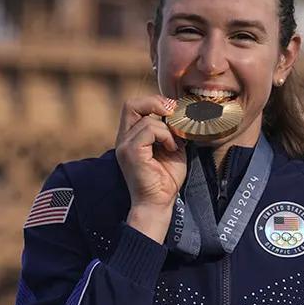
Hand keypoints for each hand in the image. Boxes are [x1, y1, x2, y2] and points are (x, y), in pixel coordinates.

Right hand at [114, 95, 186, 241]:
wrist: (159, 202)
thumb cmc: (165, 178)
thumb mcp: (171, 147)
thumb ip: (170, 130)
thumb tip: (179, 113)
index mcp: (130, 136)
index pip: (134, 106)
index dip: (153, 102)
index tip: (172, 110)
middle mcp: (123, 139)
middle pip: (131, 104)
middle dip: (156, 102)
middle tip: (173, 112)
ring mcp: (125, 145)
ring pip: (148, 118)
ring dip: (168, 128)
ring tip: (174, 144)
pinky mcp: (131, 152)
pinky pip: (150, 129)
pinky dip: (165, 135)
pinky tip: (171, 148)